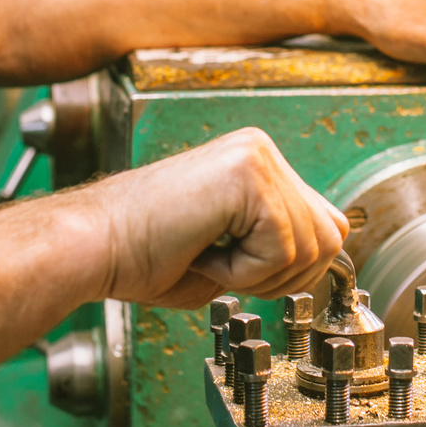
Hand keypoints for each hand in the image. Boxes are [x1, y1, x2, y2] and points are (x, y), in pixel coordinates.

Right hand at [87, 128, 345, 307]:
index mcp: (258, 162)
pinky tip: (203, 251)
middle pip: (329, 237)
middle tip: (225, 269)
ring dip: (259, 274)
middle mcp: (261, 150)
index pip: (326, 224)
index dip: (294, 266)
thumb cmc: (146, 255)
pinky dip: (243, 271)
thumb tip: (328, 258)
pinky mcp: (246, 174)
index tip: (245, 273)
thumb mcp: (235, 250)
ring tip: (209, 256)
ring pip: (309, 246)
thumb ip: (282, 245)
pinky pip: (280, 247)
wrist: (95, 248)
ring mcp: (255, 156)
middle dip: (283, 276)